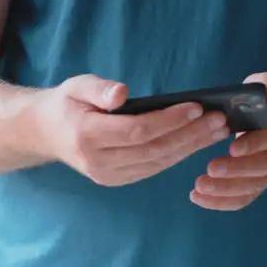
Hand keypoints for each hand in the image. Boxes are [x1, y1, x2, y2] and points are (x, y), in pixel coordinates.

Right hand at [37, 75, 230, 186]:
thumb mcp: (76, 86)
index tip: (196, 106)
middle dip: (190, 135)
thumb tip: (122, 94)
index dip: (169, 120)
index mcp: (86, 136)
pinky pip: (153, 168)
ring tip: (217, 131)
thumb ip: (99, 88)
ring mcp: (107, 175)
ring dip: (190, 147)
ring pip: (157, 162)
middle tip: (219, 121)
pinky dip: (178, 155)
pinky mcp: (116, 180)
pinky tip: (197, 142)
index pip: (137, 131)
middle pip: (153, 150)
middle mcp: (98, 161)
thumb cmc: (66, 104)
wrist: (46, 133)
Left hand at [190, 72, 266, 210]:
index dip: (255, 144)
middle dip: (236, 171)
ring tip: (199, 187)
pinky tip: (200, 199)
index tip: (232, 148)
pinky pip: (245, 198)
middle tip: (210, 170)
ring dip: (226, 190)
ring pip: (253, 186)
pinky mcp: (260, 182)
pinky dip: (223, 202)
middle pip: (263, 167)